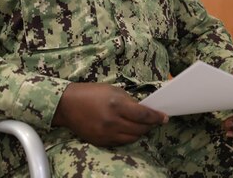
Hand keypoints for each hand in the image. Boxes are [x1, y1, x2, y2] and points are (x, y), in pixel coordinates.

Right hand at [52, 82, 168, 146]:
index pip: (143, 115)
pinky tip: (130, 130)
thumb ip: (129, 101)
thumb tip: (143, 110)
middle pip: (140, 129)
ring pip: (132, 138)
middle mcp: (112, 121)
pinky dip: (129, 137)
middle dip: (150, 125)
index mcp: (116, 105)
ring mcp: (106, 134)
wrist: (67, 105)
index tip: (164, 117)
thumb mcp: (113, 90)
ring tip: (143, 126)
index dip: (156, 117)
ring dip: (140, 132)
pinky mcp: (101, 141)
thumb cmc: (91, 93)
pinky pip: (121, 142)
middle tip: (155, 121)